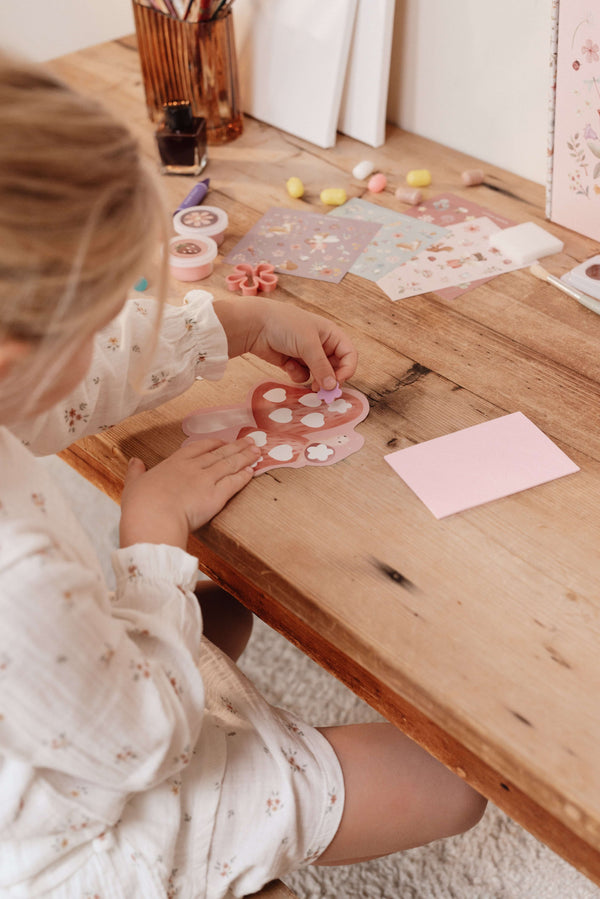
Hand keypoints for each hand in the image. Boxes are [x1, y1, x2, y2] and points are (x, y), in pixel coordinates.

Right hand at [119, 437, 260, 549]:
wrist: (153, 518)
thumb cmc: (140, 505)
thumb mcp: (133, 485)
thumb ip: (136, 472)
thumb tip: (134, 462)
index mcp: (174, 463)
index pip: (198, 447)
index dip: (213, 444)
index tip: (223, 442)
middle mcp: (192, 468)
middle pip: (219, 453)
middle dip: (236, 446)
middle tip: (250, 441)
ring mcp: (206, 480)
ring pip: (230, 464)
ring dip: (245, 457)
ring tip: (257, 451)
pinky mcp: (216, 496)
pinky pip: (234, 482)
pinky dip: (244, 476)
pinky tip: (252, 471)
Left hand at [212, 297, 357, 390]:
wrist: (254, 325)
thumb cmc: (285, 325)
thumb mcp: (308, 344)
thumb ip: (322, 367)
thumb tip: (333, 386)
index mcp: (330, 334)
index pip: (349, 355)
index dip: (347, 369)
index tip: (337, 382)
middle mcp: (321, 344)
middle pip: (335, 368)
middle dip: (329, 379)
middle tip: (322, 391)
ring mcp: (306, 354)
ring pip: (318, 375)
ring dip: (313, 379)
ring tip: (307, 380)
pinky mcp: (293, 362)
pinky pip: (303, 375)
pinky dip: (297, 374)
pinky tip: (287, 365)